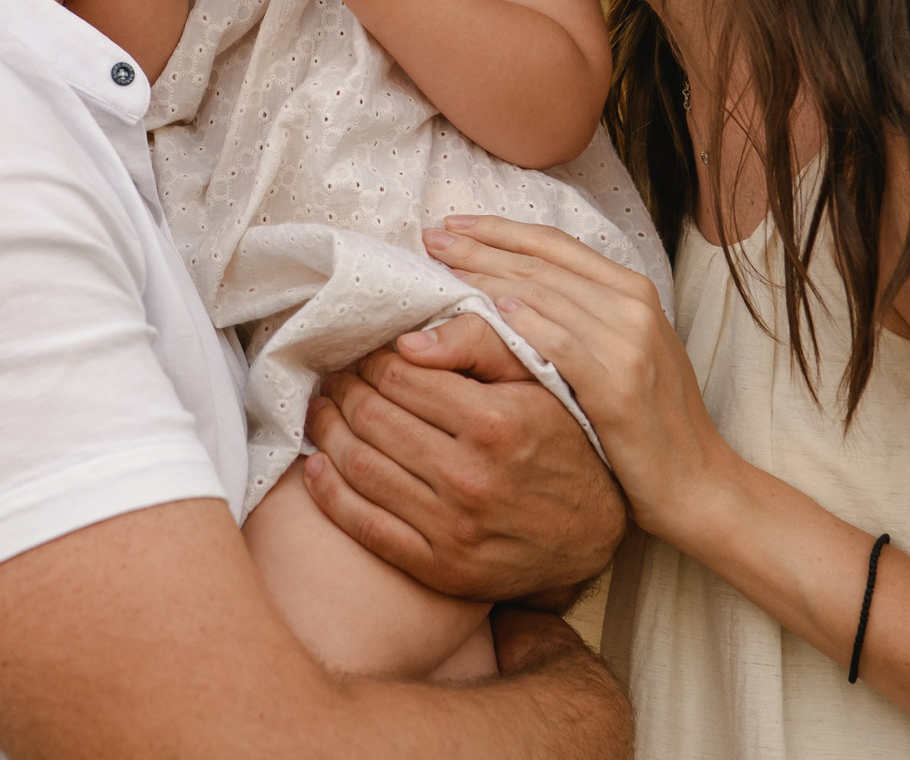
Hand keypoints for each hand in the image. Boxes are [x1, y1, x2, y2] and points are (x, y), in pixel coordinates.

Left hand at [300, 314, 626, 602]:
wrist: (593, 534)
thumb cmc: (563, 443)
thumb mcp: (538, 382)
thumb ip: (478, 344)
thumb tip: (407, 340)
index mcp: (495, 423)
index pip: (401, 377)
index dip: (371, 359)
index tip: (363, 353)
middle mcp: (471, 477)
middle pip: (374, 419)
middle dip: (344, 390)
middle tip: (335, 378)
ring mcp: (453, 529)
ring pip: (361, 468)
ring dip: (328, 434)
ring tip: (321, 412)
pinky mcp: (441, 568)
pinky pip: (366, 527)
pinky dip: (330, 495)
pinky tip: (316, 469)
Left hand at [423, 217, 728, 548]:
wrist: (696, 482)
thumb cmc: (651, 422)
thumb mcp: (621, 354)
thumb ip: (580, 317)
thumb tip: (511, 294)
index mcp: (633, 291)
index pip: (555, 245)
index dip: (500, 230)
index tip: (453, 222)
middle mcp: (633, 307)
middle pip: (541, 263)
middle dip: (481, 246)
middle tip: (430, 237)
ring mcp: (628, 343)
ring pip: (543, 295)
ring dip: (487, 278)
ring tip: (440, 271)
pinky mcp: (619, 385)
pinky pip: (561, 343)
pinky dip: (524, 324)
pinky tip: (487, 312)